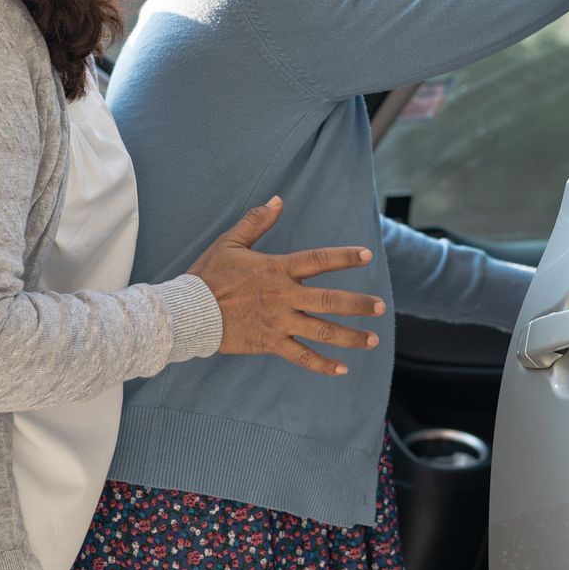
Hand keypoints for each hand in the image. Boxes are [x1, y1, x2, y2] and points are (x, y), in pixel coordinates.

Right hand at [187, 197, 383, 375]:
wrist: (189, 312)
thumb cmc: (208, 275)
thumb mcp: (231, 242)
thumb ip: (256, 221)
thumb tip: (278, 200)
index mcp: (277, 269)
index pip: (318, 260)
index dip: (343, 257)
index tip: (366, 256)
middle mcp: (284, 296)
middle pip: (330, 300)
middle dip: (358, 304)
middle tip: (380, 308)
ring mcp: (279, 321)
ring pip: (322, 330)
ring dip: (350, 336)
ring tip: (372, 341)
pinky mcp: (270, 342)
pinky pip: (301, 356)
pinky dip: (322, 364)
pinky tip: (342, 369)